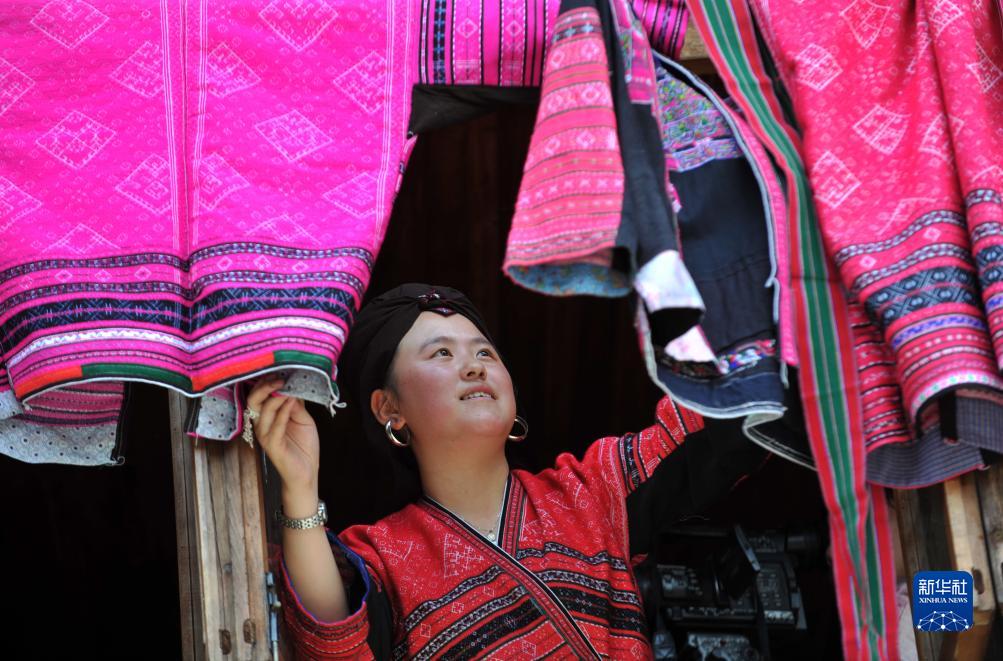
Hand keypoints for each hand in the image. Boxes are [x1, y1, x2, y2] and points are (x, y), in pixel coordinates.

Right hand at [246, 377, 320, 497]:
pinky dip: (282, 412)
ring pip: (262, 411)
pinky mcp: (272, 446)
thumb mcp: (302, 419)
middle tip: (280, 377)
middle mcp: (262, 425)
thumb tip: (293, 385)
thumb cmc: (303, 446)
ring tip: (287, 386)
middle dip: (265, 387)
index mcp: (266, 418)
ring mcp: (265, 436)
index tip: (279, 370)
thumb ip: (296, 403)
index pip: (258, 396)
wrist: (306, 472)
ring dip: (275, 397)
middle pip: (253, 401)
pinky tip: (290, 401)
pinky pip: (275, 426)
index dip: (265, 382)